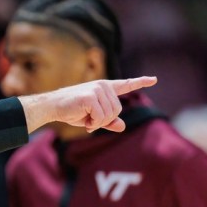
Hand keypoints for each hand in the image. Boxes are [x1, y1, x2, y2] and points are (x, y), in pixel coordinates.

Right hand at [19, 76, 157, 132]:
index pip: (125, 85)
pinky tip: (84, 120)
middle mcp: (103, 86)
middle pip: (118, 110)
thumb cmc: (70, 111)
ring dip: (98, 122)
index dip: (140, 82)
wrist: (52, 107)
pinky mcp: (91, 96)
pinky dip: (93, 123)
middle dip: (104, 120)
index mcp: (104, 88)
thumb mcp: (92, 117)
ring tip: (85, 119)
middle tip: (89, 120)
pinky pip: (101, 116)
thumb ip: (108, 121)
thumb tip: (122, 127)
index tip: (154, 79)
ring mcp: (97, 89)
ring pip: (111, 114)